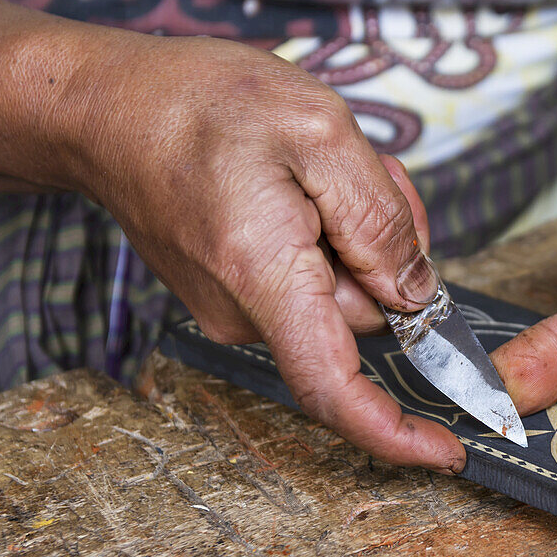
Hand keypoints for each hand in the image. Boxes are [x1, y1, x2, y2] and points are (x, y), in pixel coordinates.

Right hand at [73, 33, 464, 472]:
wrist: (106, 108)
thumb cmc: (198, 104)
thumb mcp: (317, 130)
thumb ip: (380, 219)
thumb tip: (416, 294)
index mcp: (266, 278)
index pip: (334, 390)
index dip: (397, 435)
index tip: (450, 452)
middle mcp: (245, 312)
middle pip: (363, 317)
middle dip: (388, 253)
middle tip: (365, 176)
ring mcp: (235, 308)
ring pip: (343, 295)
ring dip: (358, 238)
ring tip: (319, 171)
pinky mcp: (234, 294)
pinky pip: (311, 282)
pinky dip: (328, 239)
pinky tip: (299, 186)